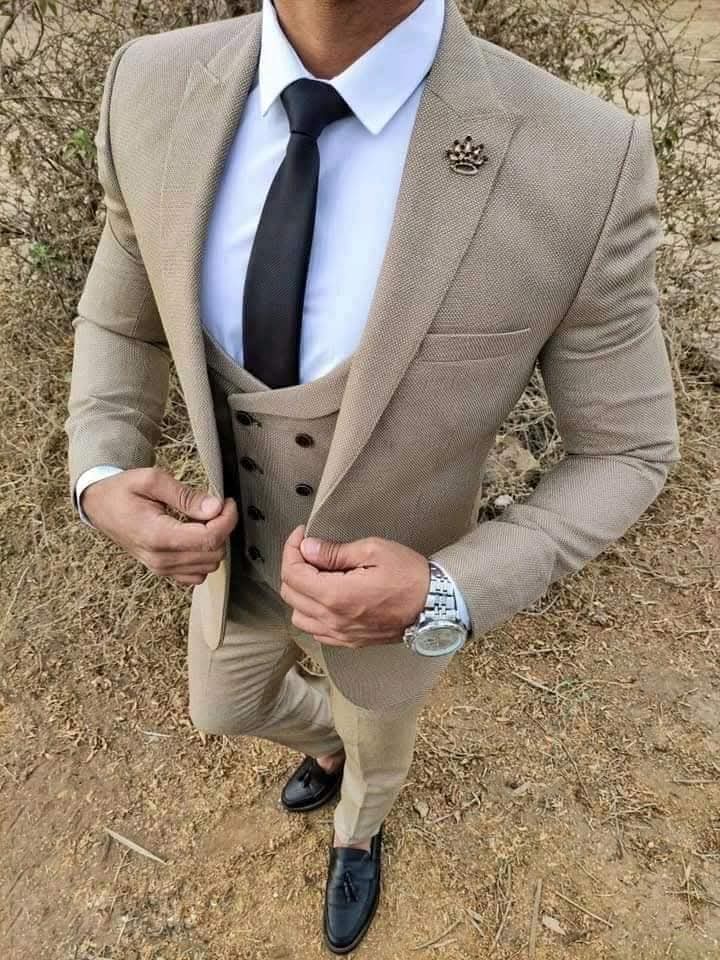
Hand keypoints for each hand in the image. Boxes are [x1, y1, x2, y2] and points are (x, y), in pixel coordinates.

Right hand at [80, 466, 237, 585]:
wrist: (99, 506)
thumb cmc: (122, 490)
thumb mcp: (152, 481)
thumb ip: (186, 495)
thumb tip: (215, 508)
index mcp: (157, 535)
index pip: (210, 538)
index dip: (227, 519)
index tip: (227, 502)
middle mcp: (160, 558)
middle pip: (213, 553)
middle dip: (222, 528)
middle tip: (214, 507)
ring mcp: (161, 568)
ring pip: (209, 566)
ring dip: (214, 542)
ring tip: (203, 520)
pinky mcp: (163, 571)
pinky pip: (197, 575)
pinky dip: (204, 557)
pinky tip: (196, 536)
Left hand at [279, 525, 429, 647]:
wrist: (434, 606)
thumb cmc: (409, 576)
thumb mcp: (373, 550)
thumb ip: (335, 551)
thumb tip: (308, 548)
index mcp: (335, 595)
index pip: (292, 573)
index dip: (291, 549)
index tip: (302, 536)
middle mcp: (332, 619)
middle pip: (290, 594)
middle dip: (293, 566)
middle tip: (309, 549)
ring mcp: (340, 634)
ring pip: (298, 615)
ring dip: (300, 593)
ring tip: (316, 574)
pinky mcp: (349, 641)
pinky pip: (315, 630)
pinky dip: (311, 613)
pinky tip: (326, 597)